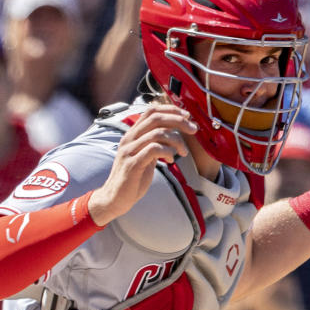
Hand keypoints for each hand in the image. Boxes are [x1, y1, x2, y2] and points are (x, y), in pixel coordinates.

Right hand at [88, 104, 197, 225]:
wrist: (116, 199)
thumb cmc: (133, 179)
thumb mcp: (145, 157)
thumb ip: (155, 144)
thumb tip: (173, 135)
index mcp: (132, 134)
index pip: (151, 111)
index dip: (170, 110)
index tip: (186, 116)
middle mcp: (129, 138)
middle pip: (156, 118)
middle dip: (178, 121)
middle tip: (193, 129)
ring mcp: (129, 151)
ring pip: (157, 133)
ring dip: (176, 140)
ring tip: (183, 152)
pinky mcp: (132, 164)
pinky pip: (153, 149)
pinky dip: (167, 151)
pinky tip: (171, 159)